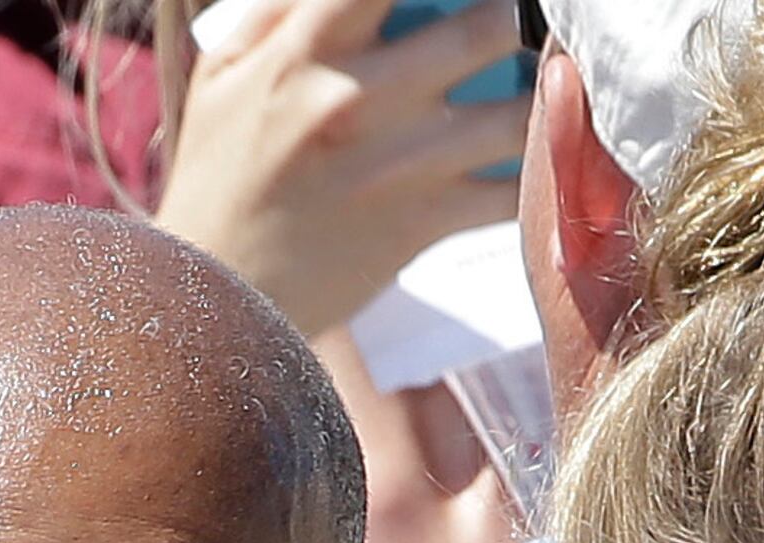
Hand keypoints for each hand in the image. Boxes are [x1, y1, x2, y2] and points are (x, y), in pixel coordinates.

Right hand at [157, 0, 530, 333]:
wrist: (216, 294)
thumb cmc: (219, 175)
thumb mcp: (225, 75)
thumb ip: (283, 10)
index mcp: (304, 51)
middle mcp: (356, 99)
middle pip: (485, 26)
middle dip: (512, 19)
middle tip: (516, 24)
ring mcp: (397, 165)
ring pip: (518, 108)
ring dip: (543, 92)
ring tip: (547, 80)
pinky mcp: (423, 223)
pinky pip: (515, 187)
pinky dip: (540, 169)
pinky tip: (542, 151)